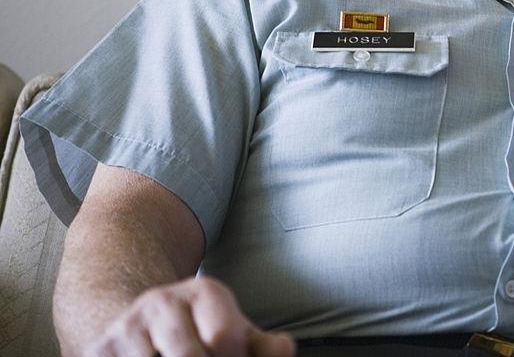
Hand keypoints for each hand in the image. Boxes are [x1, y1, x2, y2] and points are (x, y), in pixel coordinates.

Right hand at [83, 277, 294, 356]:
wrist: (139, 323)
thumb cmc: (200, 334)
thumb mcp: (235, 334)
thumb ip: (262, 346)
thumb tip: (284, 350)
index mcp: (205, 293)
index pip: (223, 337)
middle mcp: (163, 301)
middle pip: (187, 356)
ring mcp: (127, 325)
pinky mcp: (99, 349)